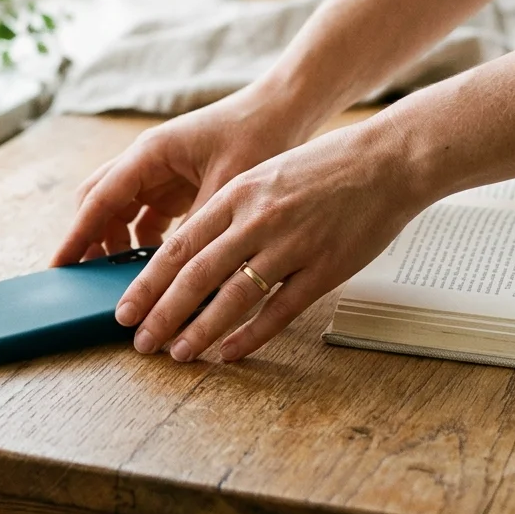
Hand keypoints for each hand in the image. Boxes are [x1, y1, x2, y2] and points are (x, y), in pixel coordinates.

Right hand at [51, 85, 313, 264]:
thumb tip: (177, 279)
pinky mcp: (175, 184)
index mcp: (149, 153)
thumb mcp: (226, 188)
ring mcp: (159, 172)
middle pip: (99, 204)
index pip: (99, 200)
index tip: (58, 267)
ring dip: (116, 245)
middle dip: (89, 241)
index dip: (77, 236)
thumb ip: (197, 232)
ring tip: (121, 282)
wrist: (283, 110)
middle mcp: (146, 161)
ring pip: (120, 213)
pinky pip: (146, 217)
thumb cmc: (257, 136)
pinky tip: (154, 268)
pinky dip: (143, 242)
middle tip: (85, 281)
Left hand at [113, 116, 435, 361]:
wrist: (387, 160)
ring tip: (178, 353)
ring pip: (233, 297)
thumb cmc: (326, 167)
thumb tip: (193, 250)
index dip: (148, 282)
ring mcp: (292, 245)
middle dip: (162, 313)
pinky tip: (229, 353)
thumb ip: (231, 210)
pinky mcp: (324, 268)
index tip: (126, 308)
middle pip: (196, 275)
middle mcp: (259, 220)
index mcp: (239, 194)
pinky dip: (249, 335)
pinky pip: (278, 310)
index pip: (179, 246)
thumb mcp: (266, 175)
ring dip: (200, 330)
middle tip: (140, 341)